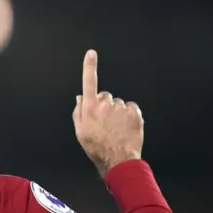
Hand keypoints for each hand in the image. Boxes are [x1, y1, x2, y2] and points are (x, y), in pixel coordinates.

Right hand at [72, 50, 143, 176]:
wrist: (117, 159)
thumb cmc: (96, 147)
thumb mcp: (80, 132)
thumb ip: (78, 112)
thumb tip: (80, 97)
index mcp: (89, 108)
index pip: (88, 82)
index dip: (89, 67)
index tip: (91, 53)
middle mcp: (105, 104)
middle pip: (105, 96)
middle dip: (105, 105)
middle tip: (105, 123)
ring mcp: (120, 108)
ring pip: (118, 104)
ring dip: (117, 113)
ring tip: (116, 129)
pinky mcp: (134, 112)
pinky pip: (131, 108)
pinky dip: (129, 115)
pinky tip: (125, 127)